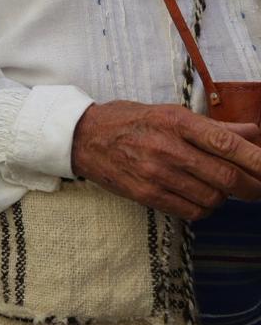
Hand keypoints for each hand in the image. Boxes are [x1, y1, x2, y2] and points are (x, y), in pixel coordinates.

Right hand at [71, 100, 260, 218]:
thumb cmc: (129, 121)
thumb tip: (253, 134)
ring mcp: (155, 173)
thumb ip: (214, 127)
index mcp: (176, 121)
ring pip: (212, 197)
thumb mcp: (169, 113)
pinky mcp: (146, 194)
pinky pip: (191, 211)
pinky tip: (198, 198)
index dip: (257, 160)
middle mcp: (166, 147)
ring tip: (217, 189)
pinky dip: (204, 208)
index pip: (227, 144)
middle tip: (258, 189)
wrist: (82, 137)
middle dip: (251, 187)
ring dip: (223, 197)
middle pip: (226, 177)